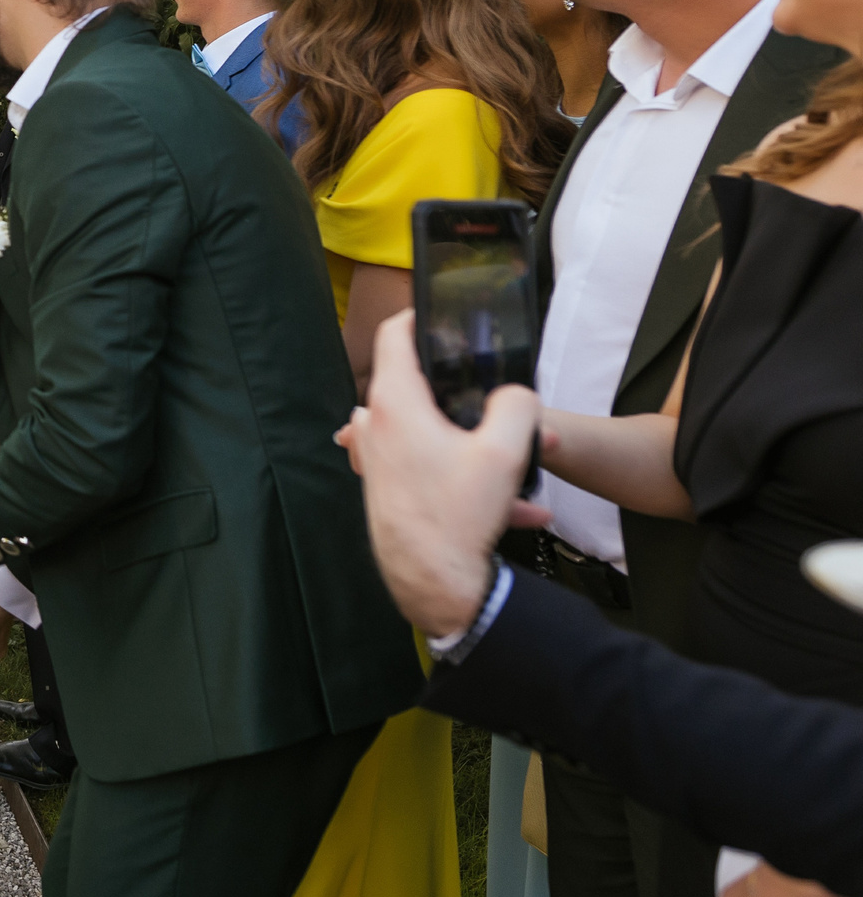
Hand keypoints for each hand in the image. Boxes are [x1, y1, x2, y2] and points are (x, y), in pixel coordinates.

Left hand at [348, 311, 549, 634]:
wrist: (434, 582)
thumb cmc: (459, 515)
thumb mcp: (504, 452)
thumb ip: (517, 407)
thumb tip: (516, 395)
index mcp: (395, 405)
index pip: (393, 338)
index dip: (417, 318)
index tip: (438, 314)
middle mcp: (376, 428)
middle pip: (417, 389)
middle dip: (463, 397)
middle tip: (498, 404)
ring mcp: (378, 460)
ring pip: (432, 436)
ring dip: (474, 447)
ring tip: (520, 466)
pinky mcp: (388, 489)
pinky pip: (434, 474)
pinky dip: (469, 483)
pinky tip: (520, 509)